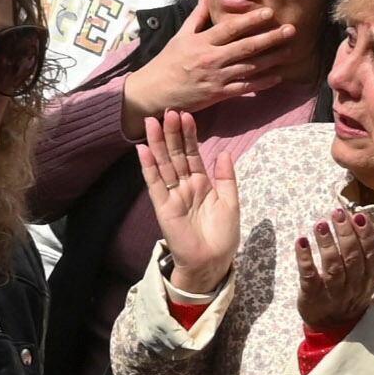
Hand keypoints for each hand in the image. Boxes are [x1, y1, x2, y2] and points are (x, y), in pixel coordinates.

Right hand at [120, 0, 294, 133]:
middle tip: (291, 30)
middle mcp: (211, 58)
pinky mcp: (219, 94)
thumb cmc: (167, 62)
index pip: (230, 28)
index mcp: (202, 42)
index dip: (251, 20)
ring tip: (290, 50)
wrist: (154, 92)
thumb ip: (196, 18)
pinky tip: (277, 76)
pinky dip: (262, 83)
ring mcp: (217, 77)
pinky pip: (245, 87)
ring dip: (272, 59)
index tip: (269, 13)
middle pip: (246, 47)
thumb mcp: (180, 37)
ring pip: (250, 67)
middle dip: (271, 38)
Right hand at [136, 110, 240, 296]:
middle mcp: (185, 186)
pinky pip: (155, 184)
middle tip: (168, 111)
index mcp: (201, 183)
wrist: (212, 262)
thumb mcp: (230, 202)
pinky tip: (143, 150)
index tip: (186, 116)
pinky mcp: (163, 207)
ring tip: (152, 123)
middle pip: (176, 155)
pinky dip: (148, 167)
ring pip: (164, 164)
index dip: (189, 135)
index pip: (193, 154)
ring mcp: (172, 195)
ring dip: (157, 144)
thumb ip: (226, 177)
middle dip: (172, 133)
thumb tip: (225, 152)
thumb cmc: (222, 236)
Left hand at [293, 210, 373, 346]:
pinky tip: (301, 241)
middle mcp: (355, 285)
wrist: (335, 324)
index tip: (359, 215)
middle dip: (346, 235)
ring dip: (327, 244)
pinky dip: (305, 259)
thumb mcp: (369, 271)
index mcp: (371, 277)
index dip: (366, 235)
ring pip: (333, 268)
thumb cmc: (352, 289)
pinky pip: (310, 277)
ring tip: (320, 224)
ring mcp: (333, 292)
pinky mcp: (313, 296)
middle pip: (353, 259)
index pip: (372, 255)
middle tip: (337, 213)